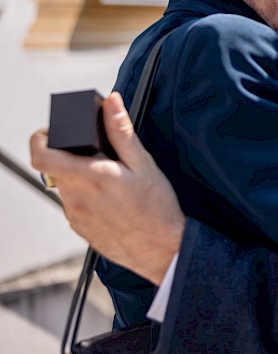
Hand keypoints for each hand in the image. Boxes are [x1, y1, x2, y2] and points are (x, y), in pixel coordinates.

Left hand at [30, 92, 183, 284]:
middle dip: (74, 157)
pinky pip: (76, 204)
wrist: (163, 251)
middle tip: (101, 156)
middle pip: (57, 168)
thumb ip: (122, 132)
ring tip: (113, 182)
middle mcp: (76, 197)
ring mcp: (75, 215)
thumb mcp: (144, 164)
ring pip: (67, 186)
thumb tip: (111, 102)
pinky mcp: (80, 228)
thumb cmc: (157, 208)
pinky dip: (89, 196)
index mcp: (90, 177)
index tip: (49, 132)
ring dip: (83, 178)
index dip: (39, 139)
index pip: (41, 155)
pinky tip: (113, 201)